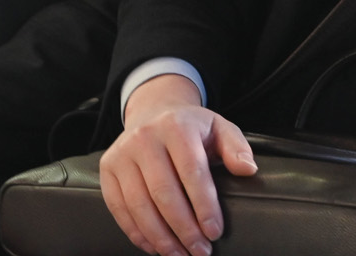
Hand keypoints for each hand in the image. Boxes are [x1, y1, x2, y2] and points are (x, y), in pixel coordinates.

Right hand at [101, 75, 256, 255]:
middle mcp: (145, 138)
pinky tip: (155, 247)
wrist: (153, 112)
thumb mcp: (219, 128)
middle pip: (164, 193)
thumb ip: (236, 148)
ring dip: (161, 238)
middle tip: (201, 251)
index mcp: (176, 127)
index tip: (215, 232)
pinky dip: (137, 233)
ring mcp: (122, 154)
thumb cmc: (191, 128)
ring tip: (180, 255)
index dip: (204, 206)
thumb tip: (248, 170)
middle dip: (184, 229)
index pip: (192, 172)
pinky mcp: (107, 169)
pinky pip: (119, 208)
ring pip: (139, 205)